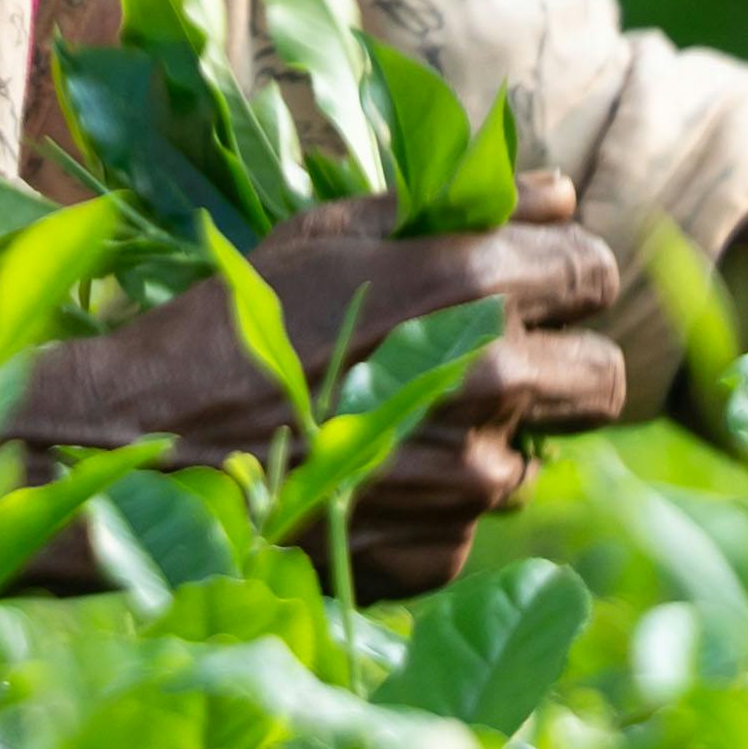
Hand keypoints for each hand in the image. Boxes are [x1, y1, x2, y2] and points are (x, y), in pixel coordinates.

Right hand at [6, 175, 628, 580]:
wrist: (142, 450)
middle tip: (492, 364)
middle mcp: (491, 383)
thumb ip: (457, 208)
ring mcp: (470, 480)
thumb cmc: (230, 322)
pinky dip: (433, 506)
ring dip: (488, 444)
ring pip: (535, 461)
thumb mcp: (330, 232)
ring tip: (396, 425)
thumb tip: (559, 193)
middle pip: (605, 380)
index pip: (596, 271)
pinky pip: (472, 524)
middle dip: (561, 366)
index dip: (567, 275)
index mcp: (472, 287)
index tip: (533, 285)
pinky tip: (360, 479)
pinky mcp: (442, 555)